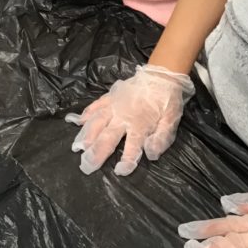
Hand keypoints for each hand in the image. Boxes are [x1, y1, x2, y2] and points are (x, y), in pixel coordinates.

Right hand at [66, 64, 193, 174]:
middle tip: (85, 166)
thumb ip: (161, 139)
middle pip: (107, 138)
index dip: (126, 161)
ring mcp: (114, 106)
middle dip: (96, 153)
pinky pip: (95, 106)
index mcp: (140, 125)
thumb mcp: (171, 122)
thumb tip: (150, 154)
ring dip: (86, 135)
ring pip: (96, 122)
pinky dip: (86, 113)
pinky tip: (77, 121)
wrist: (161, 76)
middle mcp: (123, 117)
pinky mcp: (110, 96)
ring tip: (77, 147)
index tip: (119, 171)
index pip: (131, 148)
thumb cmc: (167, 103)